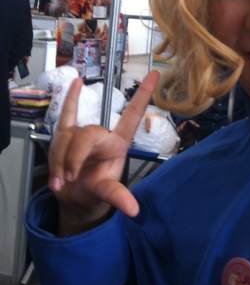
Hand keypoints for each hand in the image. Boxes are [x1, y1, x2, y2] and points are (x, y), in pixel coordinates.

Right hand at [49, 70, 159, 235]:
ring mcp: (84, 133)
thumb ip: (119, 197)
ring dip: (59, 161)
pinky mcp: (66, 134)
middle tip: (69, 180)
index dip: (144, 95)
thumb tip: (133, 210)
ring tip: (61, 181)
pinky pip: (68, 113)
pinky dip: (71, 98)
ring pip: (67, 138)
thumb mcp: (108, 193)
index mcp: (118, 143)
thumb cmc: (96, 190)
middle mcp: (102, 134)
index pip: (133, 115)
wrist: (76, 197)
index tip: (156, 74)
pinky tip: (77, 82)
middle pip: (86, 134)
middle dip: (73, 159)